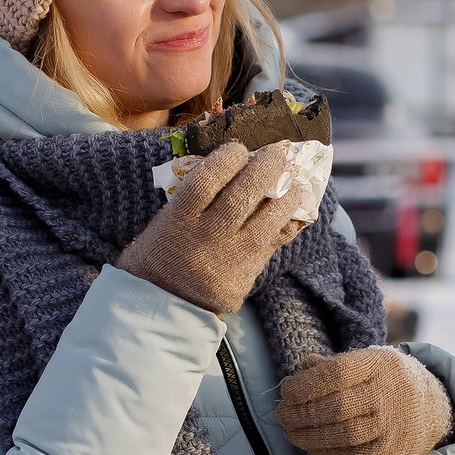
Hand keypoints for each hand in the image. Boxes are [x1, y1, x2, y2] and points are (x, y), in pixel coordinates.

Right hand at [114, 142, 304, 315]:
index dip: (228, 159)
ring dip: (287, 198)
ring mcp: (228, 261)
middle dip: (266, 168)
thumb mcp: (163, 221)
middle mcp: (205, 239)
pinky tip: (291, 213)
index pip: (207, 180)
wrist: (161, 306)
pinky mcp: (244, 279)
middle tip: (278, 152)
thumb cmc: (160, 254)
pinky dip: (285, 227)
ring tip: (295, 183)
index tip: (239, 148)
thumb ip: (191, 198)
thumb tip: (231, 167)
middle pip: (242, 197)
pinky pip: (271, 247)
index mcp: (178, 220)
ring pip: (267, 223)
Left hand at [276, 346, 454, 454]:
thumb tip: (300, 371)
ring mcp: (392, 425)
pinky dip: (326, 451)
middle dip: (300, 413)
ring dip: (308, 436)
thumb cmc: (385, 380)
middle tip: (281, 415)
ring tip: (291, 432)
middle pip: (336, 407)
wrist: (431, 408)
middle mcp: (389, 394)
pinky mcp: (390, 451)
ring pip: (342, 435)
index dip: (305, 385)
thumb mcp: (366, 361)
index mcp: (379, 364)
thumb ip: (332, 364)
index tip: (285, 391)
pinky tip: (312, 445)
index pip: (337, 374)